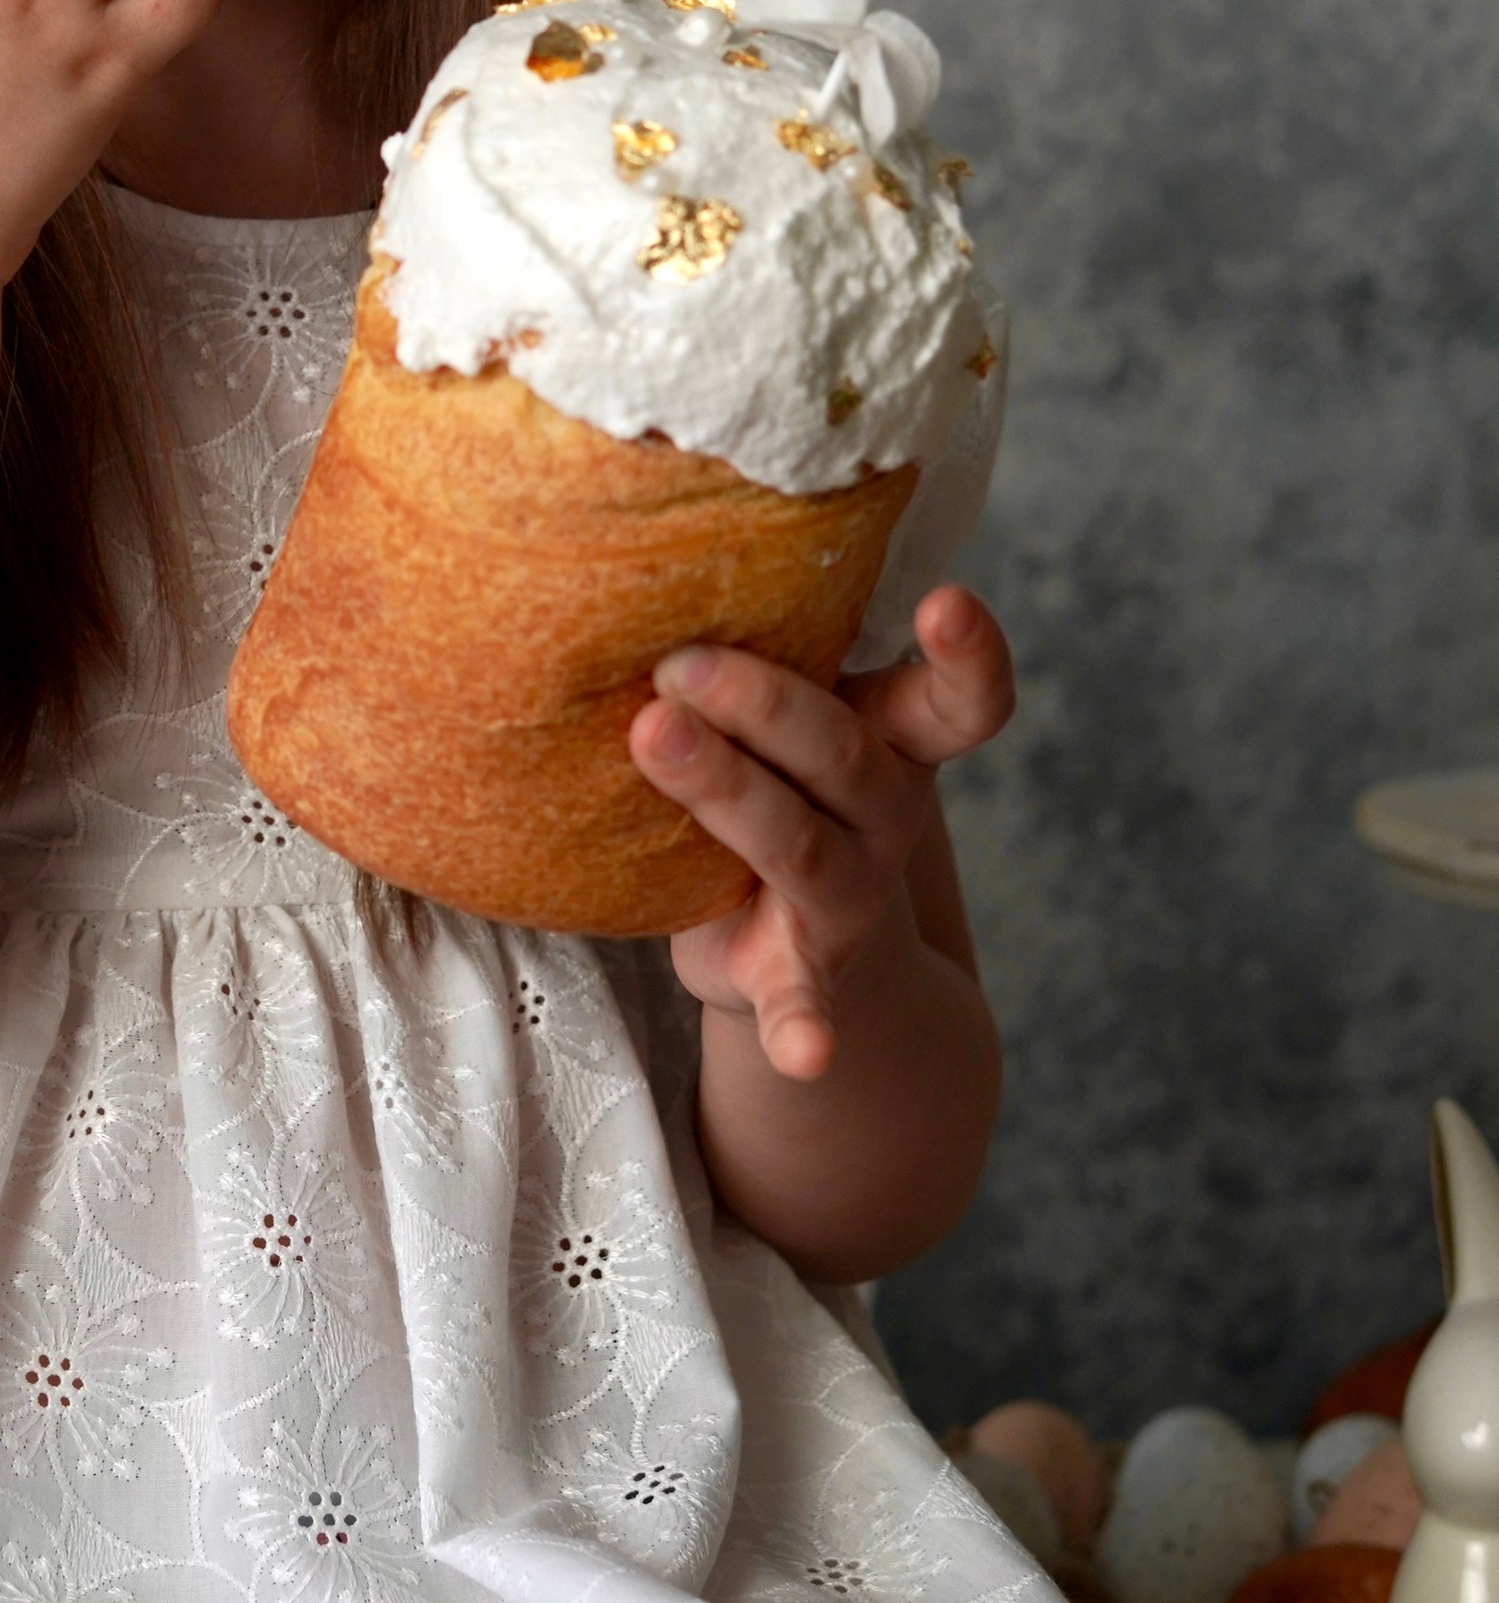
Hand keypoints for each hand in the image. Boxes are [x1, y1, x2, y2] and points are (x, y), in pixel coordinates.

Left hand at [635, 587, 1013, 1080]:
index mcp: (892, 741)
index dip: (967, 652)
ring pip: (803, 846)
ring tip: (655, 737)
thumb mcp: (789, 724)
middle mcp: (884, 816)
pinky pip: (805, 1007)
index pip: (960, 697)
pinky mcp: (802, 979)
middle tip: (680, 661)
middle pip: (844, 756)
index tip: (947, 599)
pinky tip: (802, 1051)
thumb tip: (634, 550)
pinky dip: (803, 1030)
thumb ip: (757, 649)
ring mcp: (851, 902)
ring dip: (731, 794)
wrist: (824, 967)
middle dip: (766, 703)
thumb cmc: (782, 793)